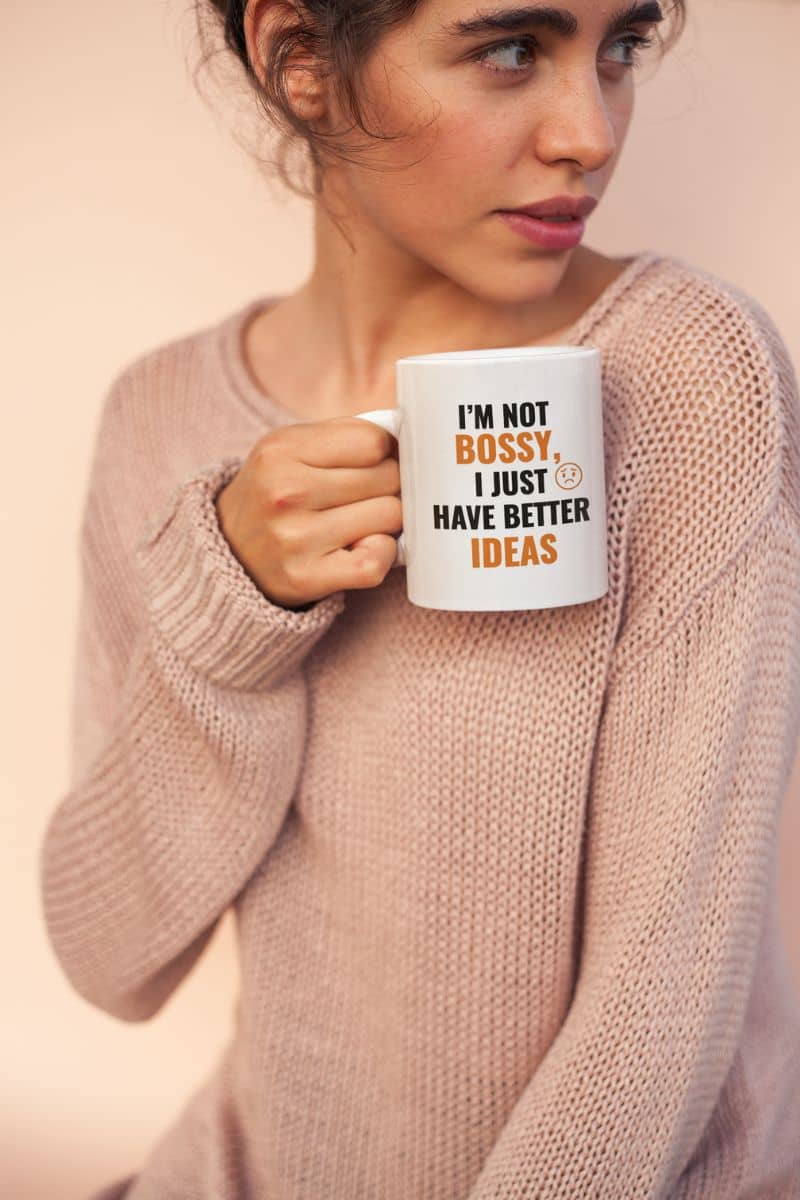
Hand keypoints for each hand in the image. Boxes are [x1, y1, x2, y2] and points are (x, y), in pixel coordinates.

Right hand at [215, 416, 402, 609]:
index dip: (384, 453)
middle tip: (366, 497)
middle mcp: (285, 491)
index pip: (374, 441)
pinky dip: (382, 554)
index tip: (373, 465)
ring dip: (385, 521)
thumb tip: (407, 441)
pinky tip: (365, 547)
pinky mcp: (305, 577)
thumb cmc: (276, 494)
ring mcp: (294, 537)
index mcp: (282, 450)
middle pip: (387, 478)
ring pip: (390, 516)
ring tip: (360, 522)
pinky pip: (376, 561)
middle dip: (387, 487)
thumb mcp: (291, 449)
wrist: (227, 550)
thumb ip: (345, 435)